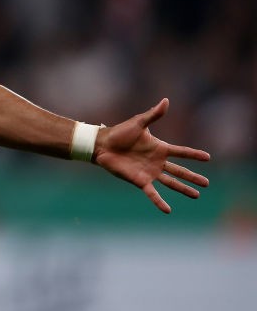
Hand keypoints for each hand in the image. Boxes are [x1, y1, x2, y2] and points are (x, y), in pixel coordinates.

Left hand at [94, 98, 209, 212]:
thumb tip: (166, 101)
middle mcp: (157, 162)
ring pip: (171, 183)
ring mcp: (149, 172)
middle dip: (193, 177)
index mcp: (159, 148)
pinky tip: (168, 210)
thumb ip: (154, 115)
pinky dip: (159, 201)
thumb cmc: (119, 133)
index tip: (208, 158)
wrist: (103, 145)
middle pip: (180, 171)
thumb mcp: (139, 123)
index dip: (194, 155)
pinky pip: (152, 193)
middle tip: (207, 184)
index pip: (181, 152)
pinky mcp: (140, 181)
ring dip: (183, 189)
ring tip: (196, 195)